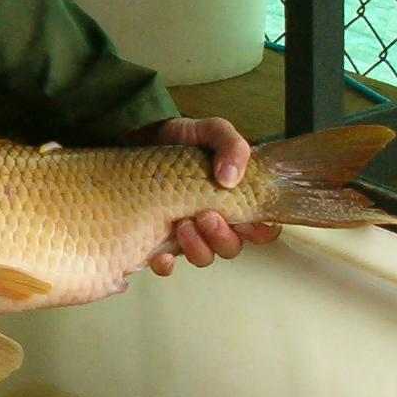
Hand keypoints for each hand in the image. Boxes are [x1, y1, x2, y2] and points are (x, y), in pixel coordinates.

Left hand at [119, 115, 280, 276]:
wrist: (136, 137)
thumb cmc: (178, 138)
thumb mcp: (209, 131)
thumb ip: (231, 145)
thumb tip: (231, 178)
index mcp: (233, 198)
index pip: (261, 227)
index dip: (259, 231)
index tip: (245, 220)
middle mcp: (214, 219)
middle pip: (232, 247)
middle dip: (222, 237)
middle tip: (206, 216)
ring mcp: (188, 231)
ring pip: (204, 257)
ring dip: (197, 247)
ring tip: (181, 225)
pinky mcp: (158, 239)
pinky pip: (168, 265)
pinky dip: (167, 264)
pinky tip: (161, 255)